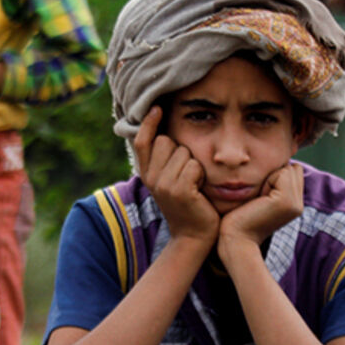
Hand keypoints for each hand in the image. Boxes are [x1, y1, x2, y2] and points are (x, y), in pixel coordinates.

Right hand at [133, 107, 218, 245]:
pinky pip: (194, 166)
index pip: (142, 140)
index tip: (157, 108)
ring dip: (194, 164)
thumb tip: (164, 131)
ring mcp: (163, 185)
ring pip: (183, 152)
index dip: (149, 123)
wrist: (193, 236)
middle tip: (187, 173)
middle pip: (167, 141)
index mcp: (147, 173)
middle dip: (182, 150)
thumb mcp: (170, 181)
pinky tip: (200, 190)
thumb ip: (164, 159)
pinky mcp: (179, 191)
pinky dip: (201, 175)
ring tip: (195, 183)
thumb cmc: (188, 204)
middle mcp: (151, 178)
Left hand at [219, 162, 303, 252]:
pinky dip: (267, 181)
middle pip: (292, 168)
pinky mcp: (286, 201)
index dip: (274, 176)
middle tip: (259, 198)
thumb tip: (276, 161)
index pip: (292, 171)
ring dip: (270, 177)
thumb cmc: (239, 218)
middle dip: (274, 175)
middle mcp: (299, 203)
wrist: (236, 240)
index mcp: (294, 203)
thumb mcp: (259, 197)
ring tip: (259, 199)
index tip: (260, 198)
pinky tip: (259, 199)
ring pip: (288, 168)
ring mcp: (295, 203)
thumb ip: (272, 182)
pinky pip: (281, 173)